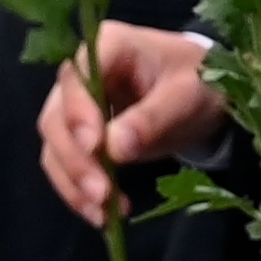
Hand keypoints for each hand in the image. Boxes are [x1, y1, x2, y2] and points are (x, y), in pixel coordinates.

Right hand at [42, 23, 222, 225]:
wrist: (205, 93)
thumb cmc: (199, 80)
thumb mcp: (188, 94)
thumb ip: (153, 117)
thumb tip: (114, 148)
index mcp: (109, 45)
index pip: (79, 77)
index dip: (80, 112)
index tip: (96, 147)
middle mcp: (82, 74)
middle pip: (58, 118)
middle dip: (76, 160)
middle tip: (102, 192)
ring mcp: (76, 106)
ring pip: (55, 147)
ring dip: (74, 183)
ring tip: (104, 212)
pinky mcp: (79, 136)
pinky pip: (66, 165)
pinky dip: (78, 192)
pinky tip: (102, 215)